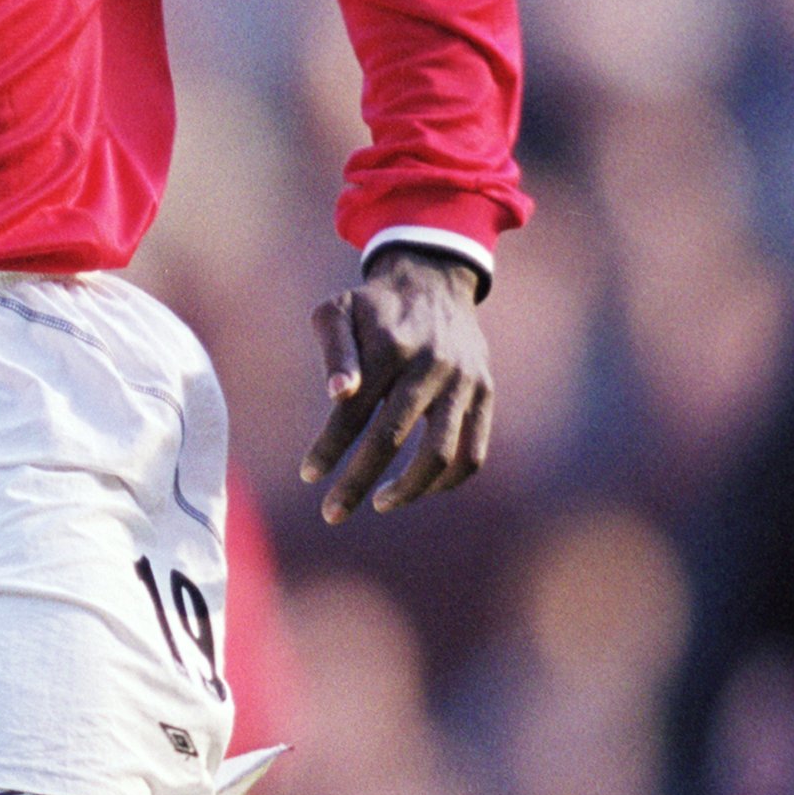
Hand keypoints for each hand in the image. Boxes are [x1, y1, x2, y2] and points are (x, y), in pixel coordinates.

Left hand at [301, 244, 493, 522]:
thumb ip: (334, 351)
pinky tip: (417, 490)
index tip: (308, 476)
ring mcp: (463, 382)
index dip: (328, 449)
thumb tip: (337, 395)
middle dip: (357, 482)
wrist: (434, 281)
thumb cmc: (373, 306)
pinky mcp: (485, 394)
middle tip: (331, 513)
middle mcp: (431, 365)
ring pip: (440, 455)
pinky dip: (446, 481)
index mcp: (389, 346)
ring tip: (379, 503)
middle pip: (391, 440)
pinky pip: (473, 453)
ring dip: (407, 490)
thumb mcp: (338, 311)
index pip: (352, 412)